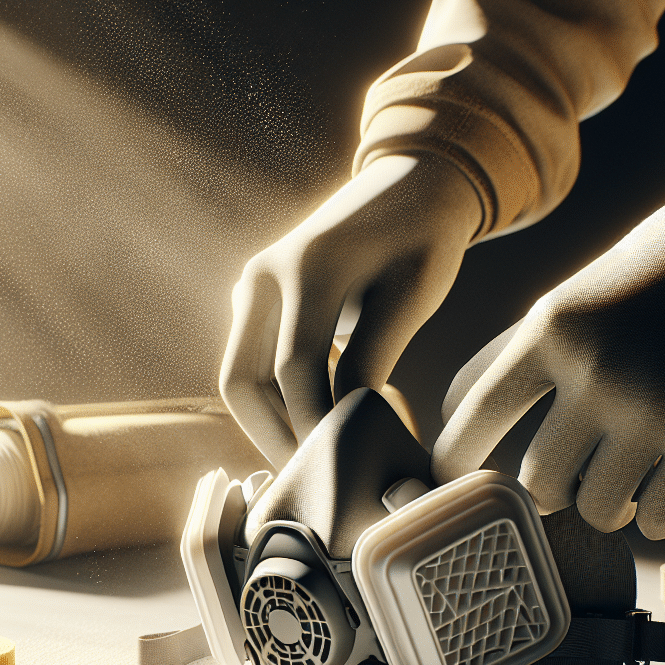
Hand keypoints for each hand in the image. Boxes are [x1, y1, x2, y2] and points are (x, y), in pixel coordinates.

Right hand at [220, 153, 481, 466]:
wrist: (411, 182)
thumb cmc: (424, 236)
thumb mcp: (412, 295)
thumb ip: (374, 357)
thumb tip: (347, 426)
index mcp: (306, 267)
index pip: (295, 369)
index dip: (315, 424)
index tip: (344, 468)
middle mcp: (263, 275)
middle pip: (242, 382)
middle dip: (274, 438)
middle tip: (317, 481)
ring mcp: (252, 285)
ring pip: (239, 379)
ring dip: (270, 424)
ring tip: (317, 461)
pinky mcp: (257, 298)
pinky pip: (253, 363)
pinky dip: (276, 401)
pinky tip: (316, 425)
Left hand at [433, 164, 664, 538]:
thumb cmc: (663, 266)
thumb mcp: (577, 296)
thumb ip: (528, 355)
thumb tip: (461, 415)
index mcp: (549, 331)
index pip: (474, 418)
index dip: (456, 461)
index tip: (457, 480)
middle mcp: (594, 373)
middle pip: (538, 482)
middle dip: (549, 491)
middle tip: (564, 486)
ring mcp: (655, 409)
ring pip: (598, 508)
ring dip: (604, 509)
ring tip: (616, 495)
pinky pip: (658, 516)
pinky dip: (653, 520)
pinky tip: (658, 507)